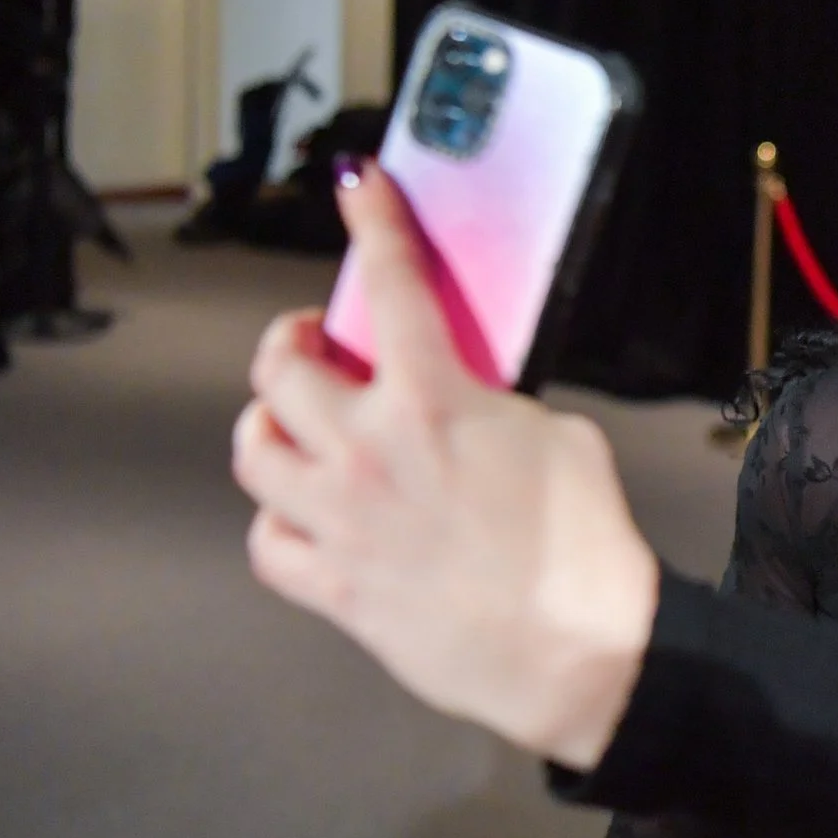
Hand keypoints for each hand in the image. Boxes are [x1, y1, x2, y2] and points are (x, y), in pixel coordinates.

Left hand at [230, 160, 657, 766]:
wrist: (583, 652)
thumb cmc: (586, 548)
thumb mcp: (564, 438)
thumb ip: (497, 405)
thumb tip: (469, 402)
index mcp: (433, 402)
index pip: (391, 284)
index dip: (372, 220)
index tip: (356, 186)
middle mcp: (368, 451)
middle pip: (276, 369)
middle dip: (291, 343)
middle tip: (315, 345)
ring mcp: (341, 520)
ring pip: (250, 453)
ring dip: (268, 430)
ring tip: (296, 429)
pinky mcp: (336, 586)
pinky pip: (267, 544)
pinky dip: (279, 525)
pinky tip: (309, 518)